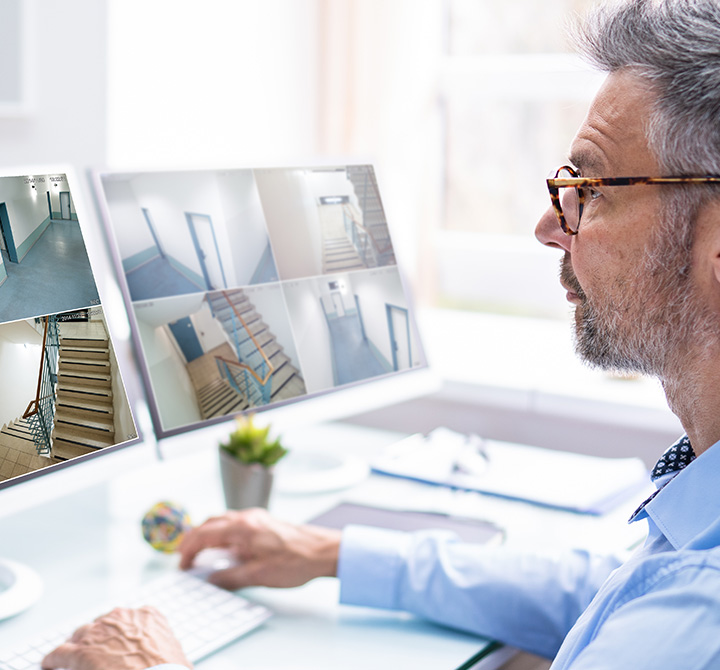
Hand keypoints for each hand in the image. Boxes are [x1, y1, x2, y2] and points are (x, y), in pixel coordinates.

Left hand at [41, 606, 191, 669]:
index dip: (121, 633)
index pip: (130, 619)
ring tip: (70, 659)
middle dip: (98, 638)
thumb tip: (170, 659)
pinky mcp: (80, 653)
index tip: (118, 643)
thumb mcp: (175, 652)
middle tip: (96, 654)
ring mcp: (99, 632)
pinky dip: (53, 660)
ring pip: (80, 635)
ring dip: (77, 647)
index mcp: (149, 615)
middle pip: (102, 624)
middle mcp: (122, 617)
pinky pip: (58, 654)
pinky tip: (49, 666)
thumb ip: (166, 647)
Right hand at [178, 507, 340, 588]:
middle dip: (194, 539)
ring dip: (207, 534)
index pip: (204, 534)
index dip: (189, 549)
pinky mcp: (264, 522)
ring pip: (222, 520)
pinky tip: (224, 547)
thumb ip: (231, 578)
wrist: (323, 551)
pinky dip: (222, 532)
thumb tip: (211, 580)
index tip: (183, 565)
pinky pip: (234, 522)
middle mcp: (248, 517)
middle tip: (184, 558)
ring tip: (200, 552)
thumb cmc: (296, 561)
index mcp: (243, 528)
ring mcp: (256, 517)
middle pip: (210, 523)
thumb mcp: (259, 576)